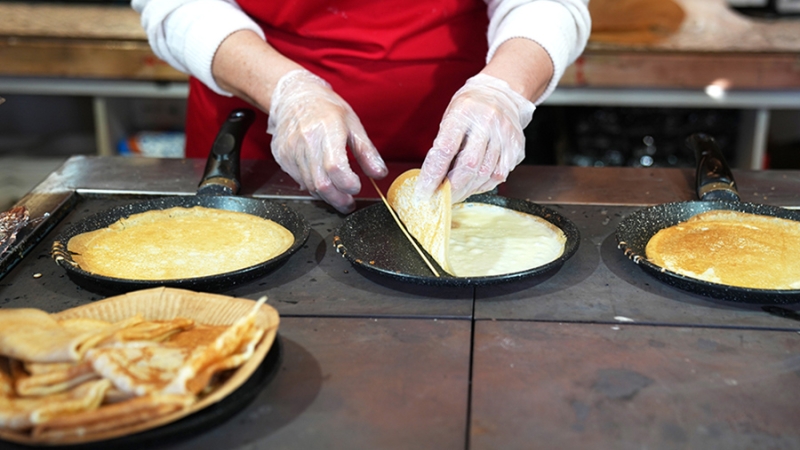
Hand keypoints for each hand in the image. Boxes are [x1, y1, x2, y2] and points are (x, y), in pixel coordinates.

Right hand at [268, 69, 387, 212]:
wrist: (294, 96)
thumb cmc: (326, 108)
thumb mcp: (353, 125)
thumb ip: (367, 152)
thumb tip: (379, 174)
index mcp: (327, 130)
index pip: (335, 167)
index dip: (348, 184)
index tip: (357, 187)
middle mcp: (306, 141)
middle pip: (322, 183)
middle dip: (338, 199)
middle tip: (349, 203)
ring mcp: (291, 151)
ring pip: (310, 186)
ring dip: (327, 196)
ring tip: (339, 194)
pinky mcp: (282, 157)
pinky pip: (299, 181)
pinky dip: (313, 187)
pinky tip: (322, 181)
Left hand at [416, 73, 534, 202]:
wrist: (501, 94)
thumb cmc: (469, 108)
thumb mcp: (449, 119)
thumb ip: (443, 147)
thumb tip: (432, 179)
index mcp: (463, 113)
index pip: (445, 150)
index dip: (433, 175)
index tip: (425, 191)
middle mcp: (486, 122)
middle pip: (468, 165)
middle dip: (453, 187)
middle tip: (443, 197)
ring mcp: (504, 134)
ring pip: (485, 173)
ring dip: (468, 188)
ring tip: (458, 192)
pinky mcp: (516, 145)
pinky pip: (500, 174)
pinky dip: (484, 184)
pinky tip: (475, 184)